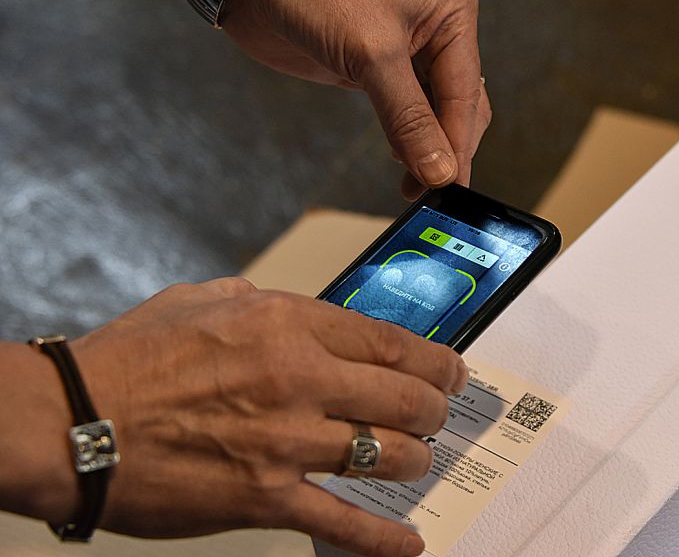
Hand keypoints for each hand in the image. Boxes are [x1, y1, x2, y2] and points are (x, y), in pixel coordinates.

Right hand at [69, 278, 467, 556]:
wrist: (74, 422)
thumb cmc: (131, 359)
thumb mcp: (205, 300)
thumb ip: (267, 303)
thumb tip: (309, 316)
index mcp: (286, 324)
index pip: (389, 340)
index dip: (434, 359)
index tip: (450, 369)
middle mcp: (298, 379)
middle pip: (403, 397)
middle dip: (435, 408)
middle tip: (441, 413)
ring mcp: (285, 441)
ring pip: (386, 454)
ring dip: (415, 459)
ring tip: (418, 459)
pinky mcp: (265, 497)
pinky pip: (343, 521)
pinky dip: (383, 538)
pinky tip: (408, 541)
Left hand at [222, 0, 491, 197]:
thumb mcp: (371, 55)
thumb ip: (408, 118)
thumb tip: (439, 170)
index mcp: (452, 14)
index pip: (465, 94)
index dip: (457, 145)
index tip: (449, 187)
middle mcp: (439, 34)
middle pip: (460, 109)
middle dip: (447, 151)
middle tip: (431, 193)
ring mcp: (411, 55)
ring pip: (437, 117)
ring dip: (428, 152)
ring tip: (416, 186)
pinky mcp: (381, 72)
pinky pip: (409, 116)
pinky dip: (409, 143)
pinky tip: (403, 163)